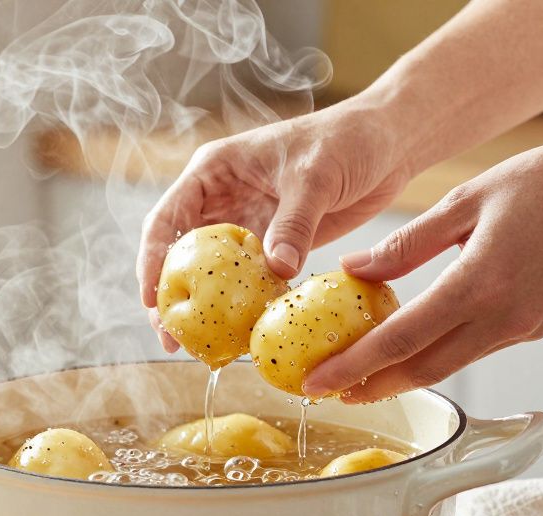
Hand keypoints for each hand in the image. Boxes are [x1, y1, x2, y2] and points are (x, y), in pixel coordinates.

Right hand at [137, 103, 413, 350]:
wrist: (390, 143)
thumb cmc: (347, 140)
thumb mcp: (315, 177)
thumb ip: (293, 223)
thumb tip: (277, 270)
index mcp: (214, 172)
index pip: (167, 219)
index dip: (152, 262)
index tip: (152, 301)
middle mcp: (222, 200)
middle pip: (180, 254)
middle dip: (170, 296)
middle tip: (172, 338)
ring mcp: (247, 224)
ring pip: (211, 273)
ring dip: (204, 308)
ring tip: (200, 347)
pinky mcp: (274, 244)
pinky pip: (249, 281)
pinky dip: (243, 306)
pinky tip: (244, 334)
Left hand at [303, 139, 542, 401]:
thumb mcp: (465, 200)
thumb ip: (406, 243)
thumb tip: (352, 269)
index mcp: (480, 283)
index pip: (400, 339)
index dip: (354, 366)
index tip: (316, 381)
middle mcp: (503, 317)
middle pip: (422, 368)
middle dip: (371, 386)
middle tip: (327, 391)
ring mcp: (523, 328)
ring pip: (449, 364)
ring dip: (402, 376)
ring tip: (359, 378)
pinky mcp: (535, 326)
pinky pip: (474, 349)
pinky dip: (436, 354)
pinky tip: (410, 347)